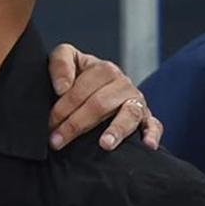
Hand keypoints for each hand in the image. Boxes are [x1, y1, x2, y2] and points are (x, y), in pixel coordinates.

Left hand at [47, 43, 162, 150]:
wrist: (101, 84)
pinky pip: (154, 125)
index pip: (82, 89)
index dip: (63, 107)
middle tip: (58, 141)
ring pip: (129, 114)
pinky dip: (152, 134)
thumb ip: (61, 64)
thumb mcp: (68, 60)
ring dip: (117, 129)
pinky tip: (147, 145)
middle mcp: (122, 83)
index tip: (50, 123)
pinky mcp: (147, 116)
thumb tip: (62, 88)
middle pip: (100, 104)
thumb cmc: (80, 75)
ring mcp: (136, 100)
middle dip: (76, 124)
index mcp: (103, 69)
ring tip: (104, 144)